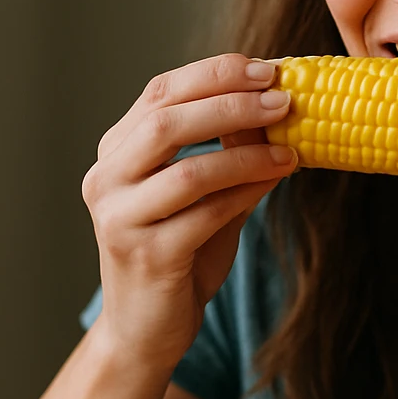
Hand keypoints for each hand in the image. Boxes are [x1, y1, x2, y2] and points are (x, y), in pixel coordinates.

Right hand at [82, 53, 296, 367]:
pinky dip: (248, 192)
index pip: (160, 92)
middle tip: (283, 100)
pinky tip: (277, 178)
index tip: (268, 69)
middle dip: (231, 104)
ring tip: (291, 147)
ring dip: (249, 154)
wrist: (148, 329)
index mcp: (116, 152)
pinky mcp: (146, 257)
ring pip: (189, 170)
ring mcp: (121, 219)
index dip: (215, 74)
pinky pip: (205, 214)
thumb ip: (231, 151)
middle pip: (167, 122)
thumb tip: (278, 104)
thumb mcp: (206, 193)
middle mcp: (106, 179)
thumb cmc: (180, 254)